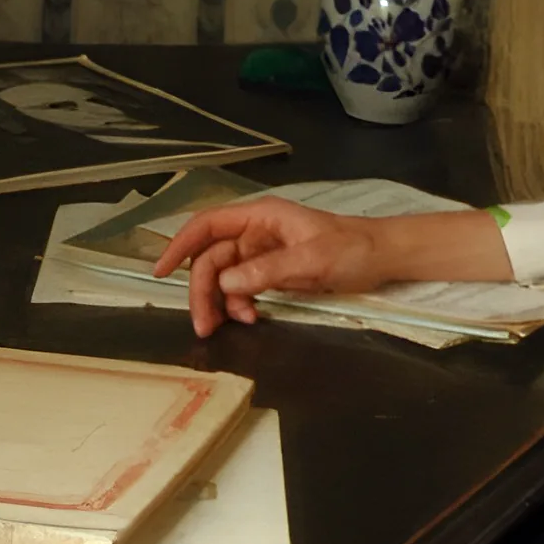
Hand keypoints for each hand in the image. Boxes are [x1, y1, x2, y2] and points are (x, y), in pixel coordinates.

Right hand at [153, 197, 385, 336]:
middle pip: (212, 258)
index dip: (180, 245)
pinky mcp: (273, 271)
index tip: (161, 272)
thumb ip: (267, 270)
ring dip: (222, 302)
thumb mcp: (312, 259)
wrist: (383, 257)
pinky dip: (241, 304)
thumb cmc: (352, 249)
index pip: (208, 225)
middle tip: (203, 325)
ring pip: (225, 277)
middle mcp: (256, 231)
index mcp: (261, 216)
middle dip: (203, 290)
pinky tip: (250, 318)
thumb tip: (225, 283)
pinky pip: (244, 287)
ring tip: (229, 326)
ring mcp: (263, 252)